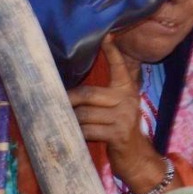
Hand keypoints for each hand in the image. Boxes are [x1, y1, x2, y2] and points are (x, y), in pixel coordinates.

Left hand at [67, 39, 163, 186]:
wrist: (137, 158)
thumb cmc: (120, 131)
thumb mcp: (117, 110)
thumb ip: (103, 97)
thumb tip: (71, 92)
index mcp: (127, 90)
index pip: (119, 66)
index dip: (112, 50)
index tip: (107, 34)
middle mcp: (128, 100)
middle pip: (88, 94)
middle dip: (69, 100)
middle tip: (55, 103)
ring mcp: (124, 117)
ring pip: (85, 114)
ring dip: (72, 121)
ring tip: (64, 123)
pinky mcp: (119, 134)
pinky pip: (88, 130)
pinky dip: (78, 134)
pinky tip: (75, 136)